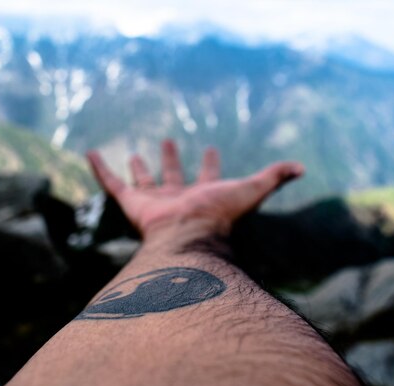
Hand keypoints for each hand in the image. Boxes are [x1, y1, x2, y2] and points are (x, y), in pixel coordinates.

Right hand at [87, 139, 303, 238]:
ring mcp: (154, 202)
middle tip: (167, 142)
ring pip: (142, 181)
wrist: (190, 236)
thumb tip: (303, 167)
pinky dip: (100, 169)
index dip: (209, 163)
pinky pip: (111, 183)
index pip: (207, 175)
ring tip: (134, 153)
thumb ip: (275, 177)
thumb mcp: (253, 189)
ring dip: (139, 167)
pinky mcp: (131, 203)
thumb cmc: (221, 215)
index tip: (209, 148)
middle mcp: (178, 199)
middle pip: (173, 177)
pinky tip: (90, 152)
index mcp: (203, 195)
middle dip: (171, 161)